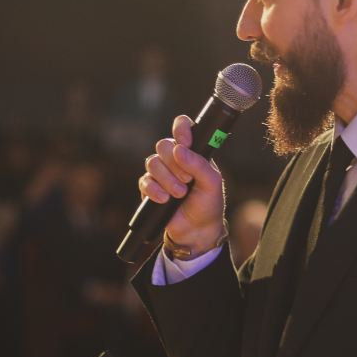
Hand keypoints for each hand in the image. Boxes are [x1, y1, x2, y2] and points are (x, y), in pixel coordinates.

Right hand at [138, 116, 225, 246]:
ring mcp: (161, 172)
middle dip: (175, 164)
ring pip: (152, 162)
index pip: (183, 127)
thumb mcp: (212, 183)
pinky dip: (155, 190)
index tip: (185, 142)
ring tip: (180, 194)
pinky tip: (165, 199)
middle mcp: (174, 158)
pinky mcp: (150, 188)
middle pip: (163, 145)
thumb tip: (179, 150)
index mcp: (192, 151)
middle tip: (187, 180)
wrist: (198, 229)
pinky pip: (144, 181)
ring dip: (167, 179)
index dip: (181, 129)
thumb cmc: (208, 203)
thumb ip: (199, 165)